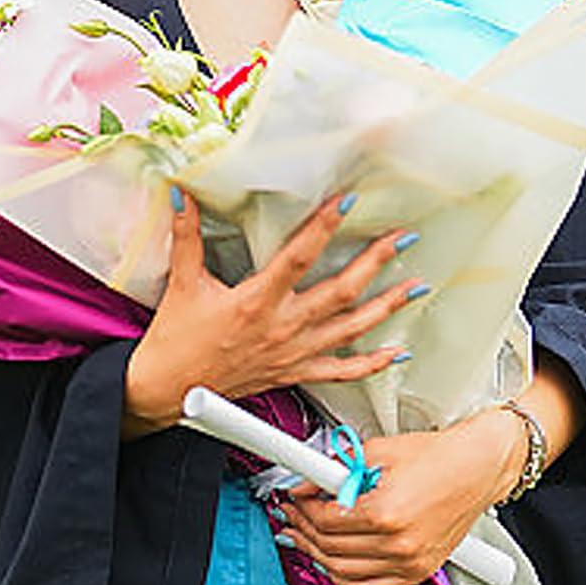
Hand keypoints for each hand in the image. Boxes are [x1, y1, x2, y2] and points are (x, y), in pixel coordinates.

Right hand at [123, 190, 424, 433]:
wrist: (170, 390)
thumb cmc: (176, 340)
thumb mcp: (183, 283)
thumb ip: (186, 235)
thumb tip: (182, 194)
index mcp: (256, 301)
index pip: (298, 257)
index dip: (324, 227)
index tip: (347, 203)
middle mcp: (282, 327)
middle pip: (340, 291)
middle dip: (375, 262)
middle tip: (402, 239)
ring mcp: (293, 353)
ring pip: (351, 329)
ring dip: (387, 307)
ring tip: (415, 286)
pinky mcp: (294, 372)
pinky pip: (341, 371)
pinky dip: (372, 364)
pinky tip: (397, 352)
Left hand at [279, 409, 525, 584]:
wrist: (476, 469)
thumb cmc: (437, 457)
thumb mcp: (378, 452)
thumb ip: (336, 470)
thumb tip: (305, 482)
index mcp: (385, 512)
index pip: (324, 520)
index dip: (301, 508)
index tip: (294, 499)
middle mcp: (397, 544)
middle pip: (330, 547)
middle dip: (303, 530)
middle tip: (292, 515)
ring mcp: (408, 563)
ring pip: (343, 572)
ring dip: (316, 555)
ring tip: (304, 538)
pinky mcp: (417, 572)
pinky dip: (343, 579)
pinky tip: (330, 564)